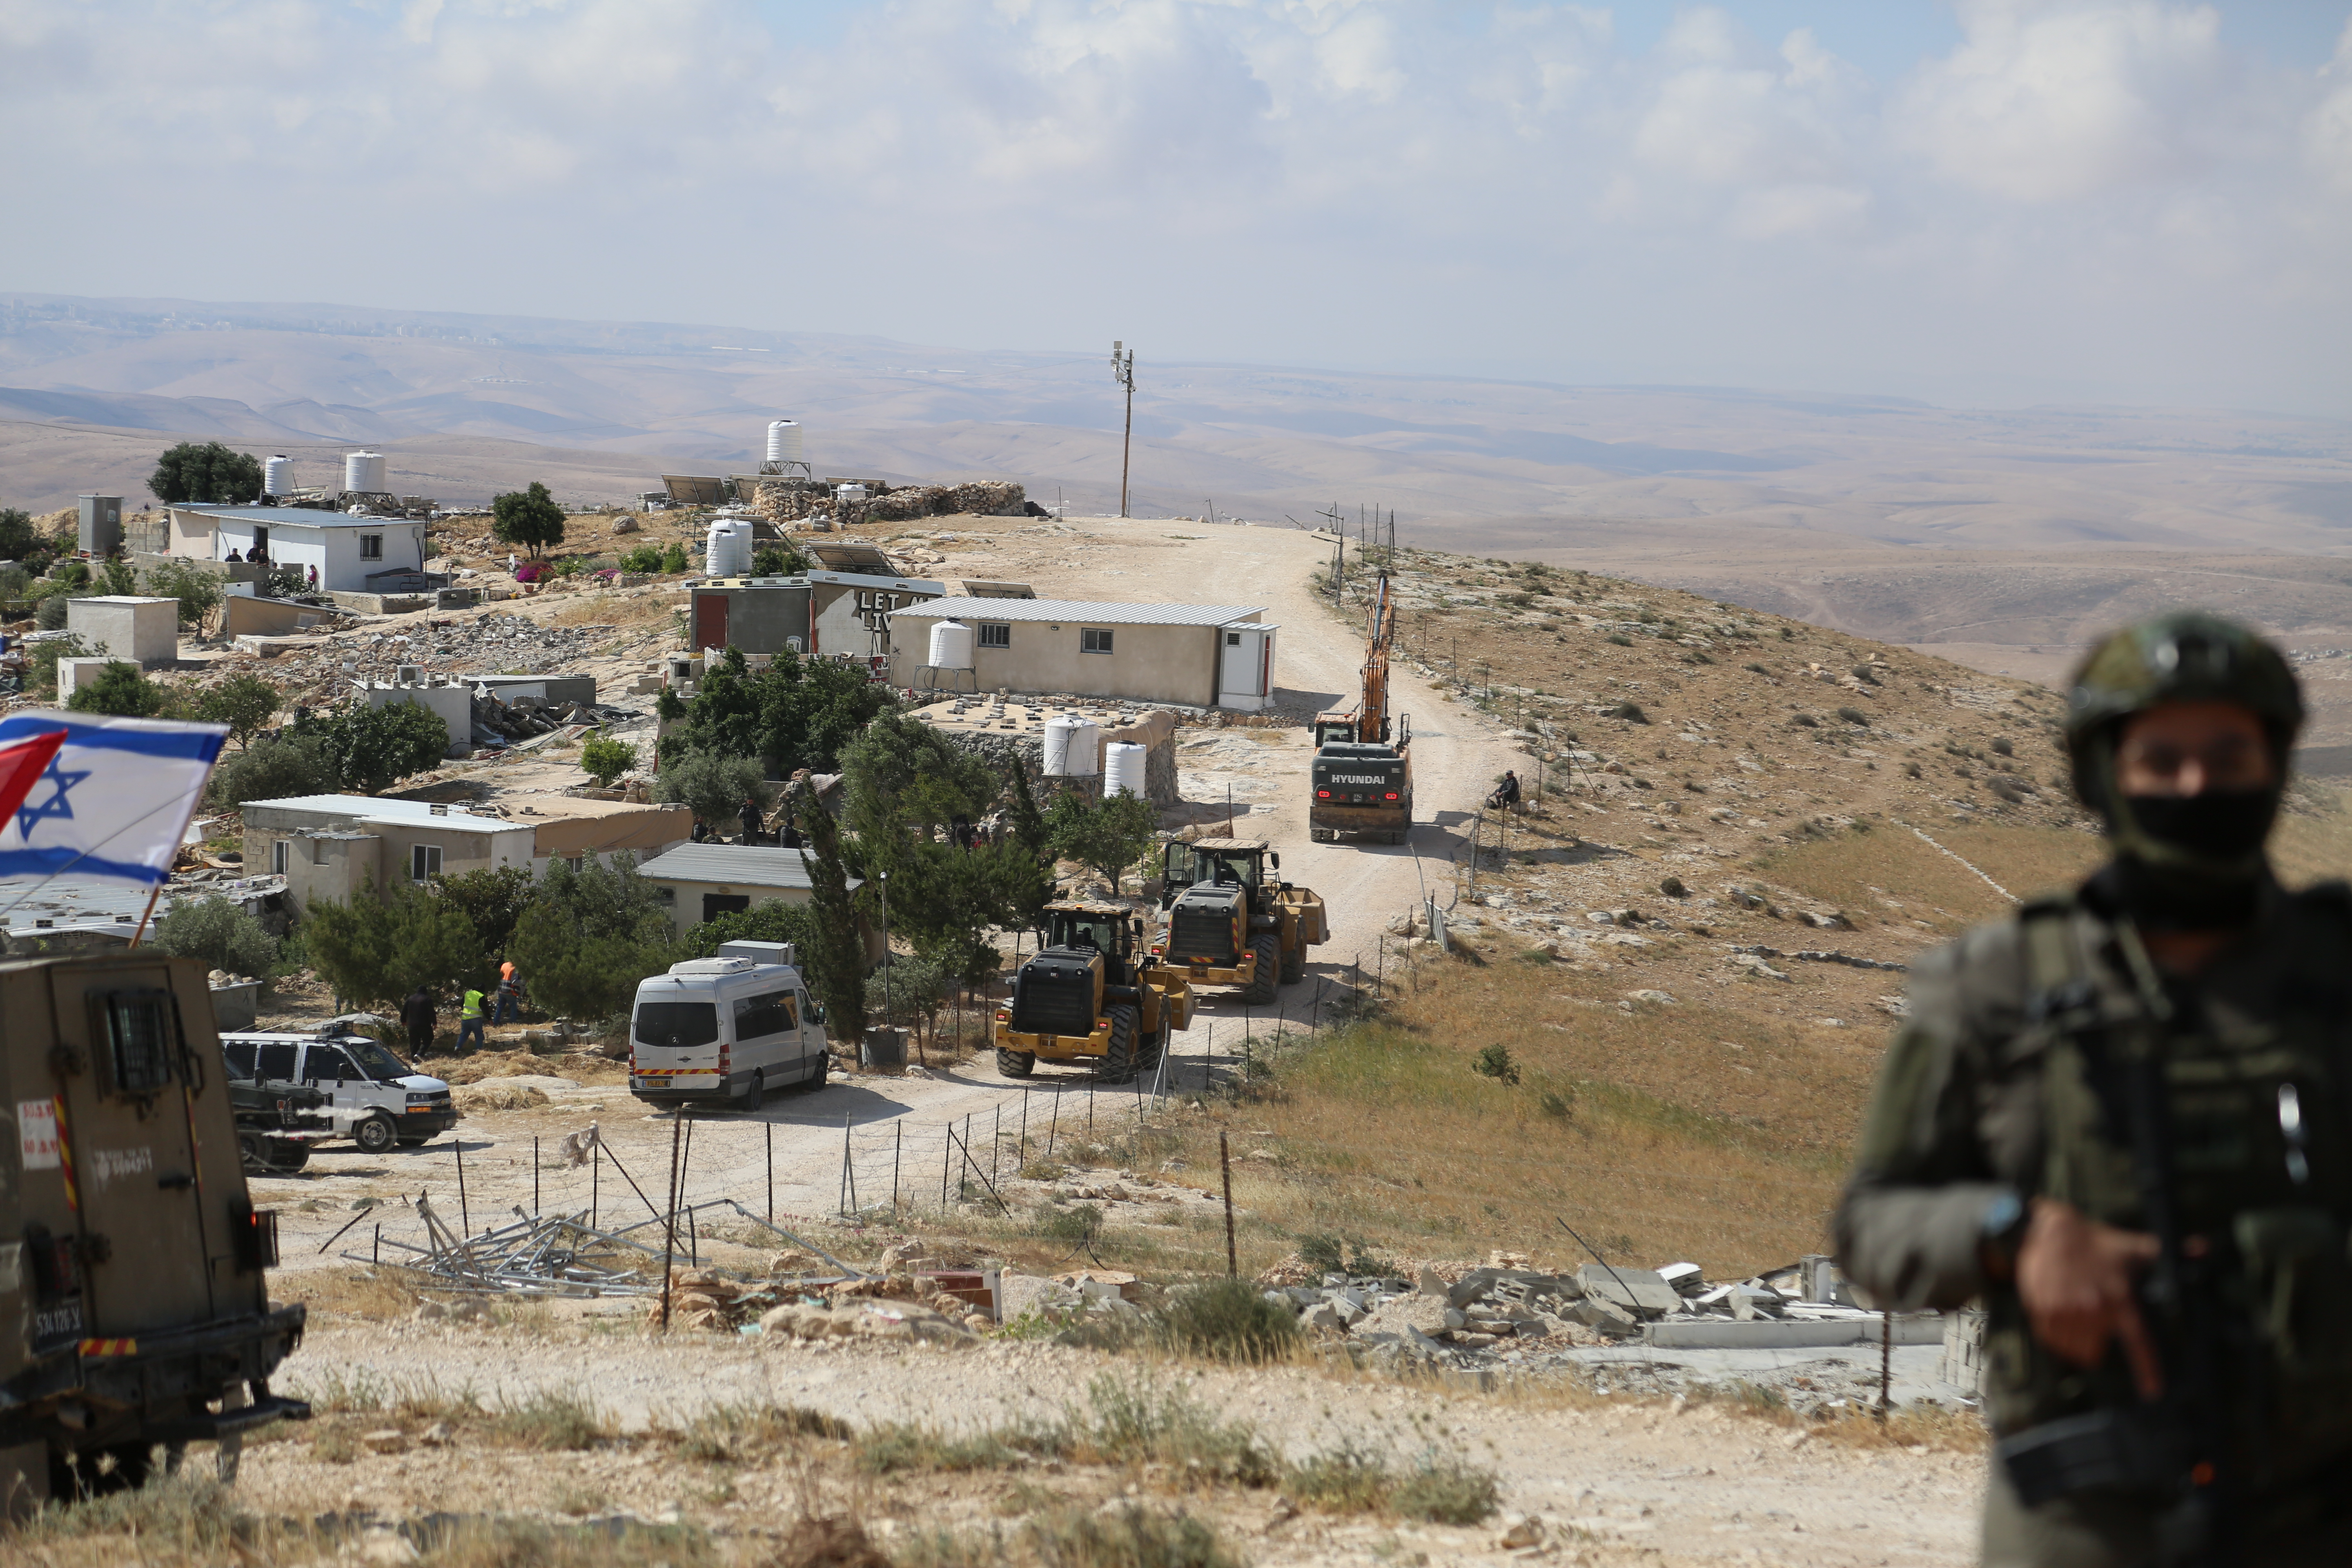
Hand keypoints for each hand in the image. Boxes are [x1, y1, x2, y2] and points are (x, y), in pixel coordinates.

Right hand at [2012, 1197, 2164, 1398]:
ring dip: (2075, 1338)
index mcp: (2121, 1299)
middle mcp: (2094, 1309)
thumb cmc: (2096, 1241)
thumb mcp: (2133, 1246)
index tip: (2152, 1392)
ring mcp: (2066, 1311)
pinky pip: (2052, 1340)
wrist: (2051, 1229)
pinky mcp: (2042, 1310)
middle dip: (2096, 1339)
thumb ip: (2166, 1253)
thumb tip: (2203, 1248)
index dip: (2147, 1369)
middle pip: (2097, 1350)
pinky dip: (2056, 1335)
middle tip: (2092, 1318)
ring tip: (2074, 1314)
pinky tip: (2058, 1315)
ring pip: (2075, 1348)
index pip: (2138, 1342)